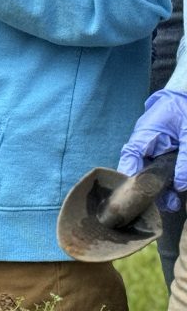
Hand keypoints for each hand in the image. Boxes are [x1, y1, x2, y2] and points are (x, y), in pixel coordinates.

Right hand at [117, 89, 186, 211]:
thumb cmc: (185, 105)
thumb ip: (185, 157)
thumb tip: (180, 185)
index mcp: (142, 138)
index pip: (129, 164)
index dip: (131, 184)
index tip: (138, 200)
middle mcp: (144, 147)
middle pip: (141, 174)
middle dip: (153, 193)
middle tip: (167, 206)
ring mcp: (154, 150)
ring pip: (154, 175)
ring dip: (164, 190)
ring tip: (174, 204)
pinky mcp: (164, 153)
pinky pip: (164, 170)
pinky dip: (171, 182)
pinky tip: (177, 193)